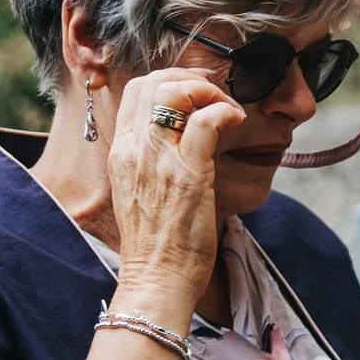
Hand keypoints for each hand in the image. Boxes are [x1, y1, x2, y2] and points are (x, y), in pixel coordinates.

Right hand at [105, 69, 242, 322]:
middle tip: (217, 96)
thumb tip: (181, 138)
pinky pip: (206, 122)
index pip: (135, 91)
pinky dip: (226, 112)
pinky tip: (237, 123)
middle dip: (190, 79)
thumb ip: (153, 161)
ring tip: (228, 111)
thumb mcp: (143, 191)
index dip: (170, 80)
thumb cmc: (157, 243)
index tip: (198, 93)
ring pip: (174, 93)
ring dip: (210, 93)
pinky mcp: (187, 174)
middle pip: (152, 83)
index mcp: (121, 152)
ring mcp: (158, 160)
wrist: (155, 281)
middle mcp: (134, 150)